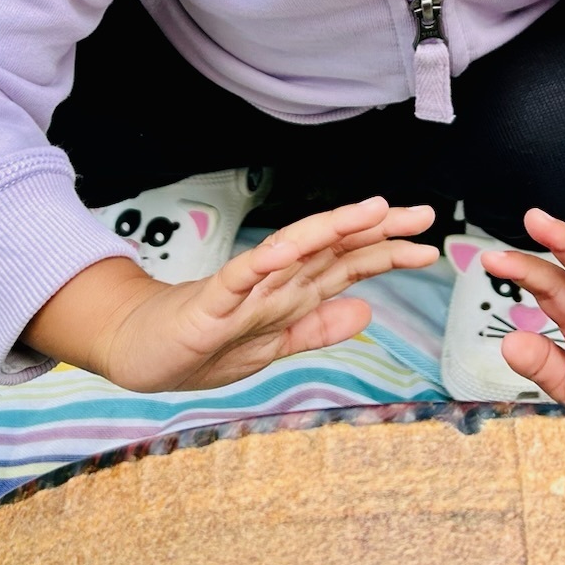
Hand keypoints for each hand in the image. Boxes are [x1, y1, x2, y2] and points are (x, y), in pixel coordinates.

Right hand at [26, 197, 436, 392]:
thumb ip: (314, 328)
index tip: (429, 244)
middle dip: (377, 231)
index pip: (346, 266)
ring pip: (293, 253)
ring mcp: (241, 290)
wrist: (135, 352)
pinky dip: (265, 262)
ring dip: (331, 230)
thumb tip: (367, 311)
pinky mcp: (209, 303)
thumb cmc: (201, 346)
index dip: (388, 253)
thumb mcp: (269, 346)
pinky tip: (290, 247)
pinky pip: (240, 278)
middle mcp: (272, 283)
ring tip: (369, 212)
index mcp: (289, 295)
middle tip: (424, 213)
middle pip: (331, 249)